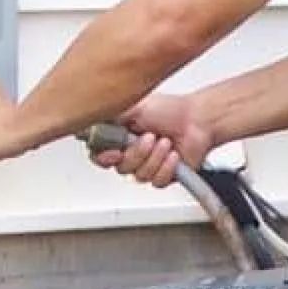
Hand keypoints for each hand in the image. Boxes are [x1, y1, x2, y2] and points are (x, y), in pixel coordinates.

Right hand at [96, 94, 215, 186]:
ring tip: (166, 142)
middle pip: (121, 168)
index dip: (104, 158)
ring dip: (155, 157)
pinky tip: (174, 155)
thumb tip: (89, 120)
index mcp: (120, 136)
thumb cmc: (170, 110)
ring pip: (140, 176)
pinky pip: (156, 182)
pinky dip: (167, 167)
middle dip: (138, 153)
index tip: (114, 153)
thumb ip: (110, 116)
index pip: (99, 155)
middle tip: (150, 137)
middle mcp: (132, 153)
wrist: (198, 121)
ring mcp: (147, 166)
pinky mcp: (163, 177)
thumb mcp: (134, 106)